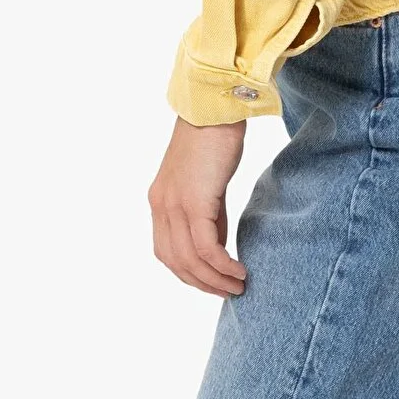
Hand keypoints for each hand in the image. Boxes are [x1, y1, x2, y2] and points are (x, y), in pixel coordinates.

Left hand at [149, 115, 248, 295]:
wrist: (216, 106)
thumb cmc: (215, 136)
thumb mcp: (205, 181)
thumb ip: (206, 211)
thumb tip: (216, 244)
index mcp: (160, 200)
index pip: (166, 252)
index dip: (189, 273)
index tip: (213, 282)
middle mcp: (161, 205)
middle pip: (176, 262)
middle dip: (202, 283)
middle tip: (228, 292)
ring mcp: (175, 204)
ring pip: (190, 260)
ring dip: (215, 281)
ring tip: (238, 286)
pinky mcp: (195, 201)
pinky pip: (206, 248)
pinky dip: (222, 266)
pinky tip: (238, 270)